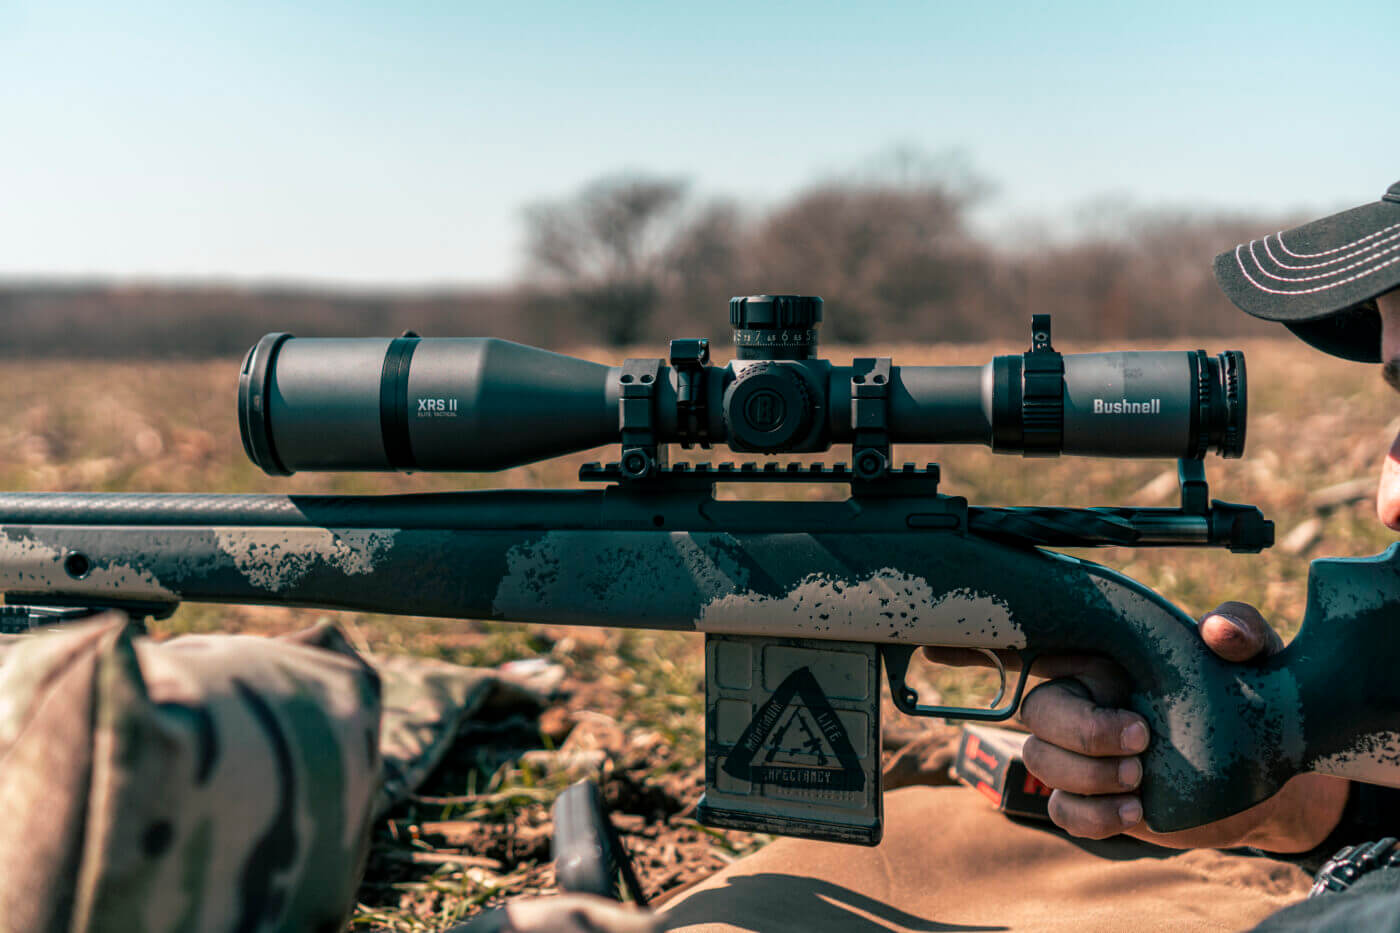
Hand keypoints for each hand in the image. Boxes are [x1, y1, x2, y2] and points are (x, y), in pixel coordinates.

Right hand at [924, 602, 1349, 850]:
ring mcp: (1084, 754)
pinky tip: (1136, 811)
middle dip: (1080, 731)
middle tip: (1141, 740)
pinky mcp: (1095, 801)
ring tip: (1145, 776)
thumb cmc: (1252, 700)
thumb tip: (1217, 629)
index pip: (1032, 642)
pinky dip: (1091, 814)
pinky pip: (1059, 809)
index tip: (936, 646)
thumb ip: (1240, 632)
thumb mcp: (1254, 657)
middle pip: (1035, 710)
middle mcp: (1084, 701)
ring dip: (1090, 774)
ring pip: (1041, 760)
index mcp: (1105, 657)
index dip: (976, 644)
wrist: (1272, 777)